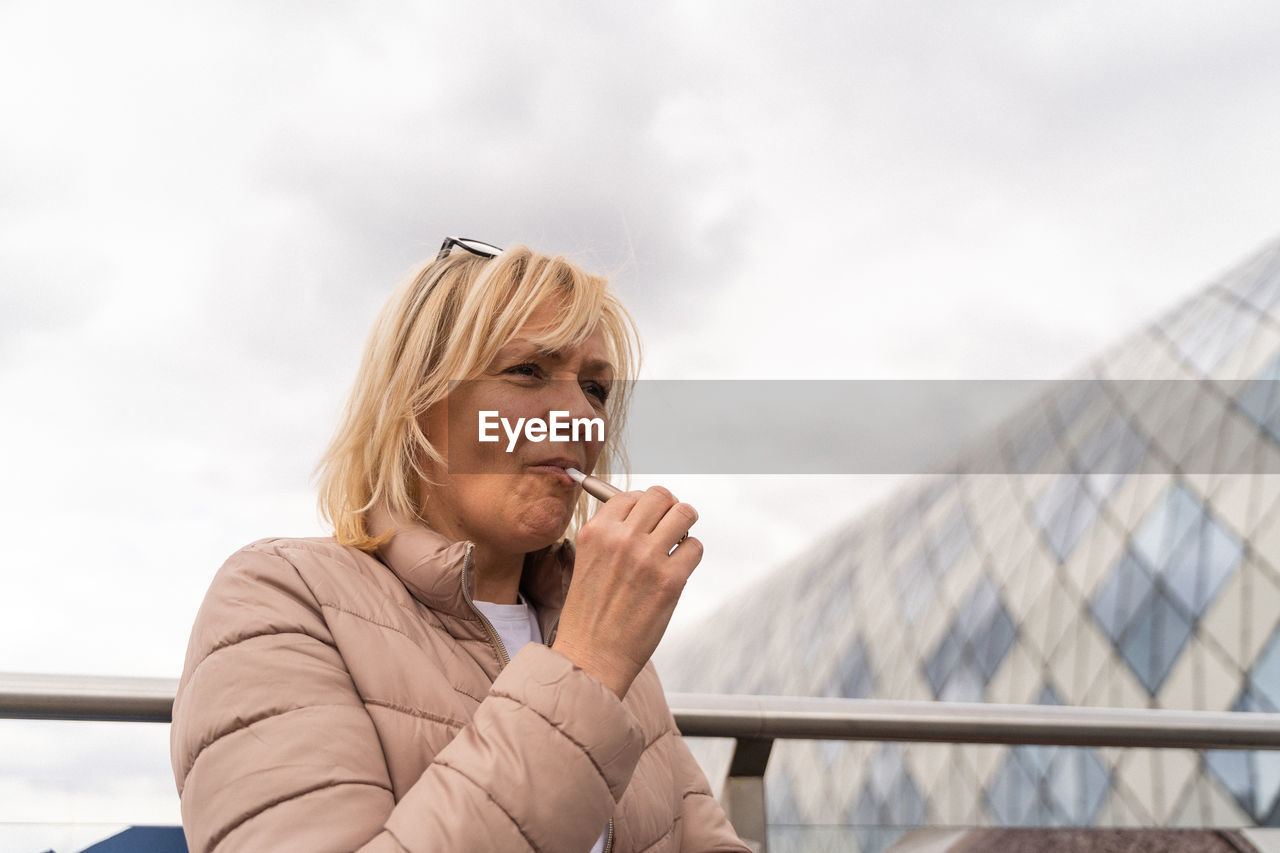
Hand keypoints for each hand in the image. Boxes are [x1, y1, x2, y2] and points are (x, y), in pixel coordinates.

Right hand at [552, 485, 701, 698]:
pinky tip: (678, 569)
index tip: (648, 520)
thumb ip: (611, 534)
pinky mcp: (670, 580)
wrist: (592, 656)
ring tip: (678, 541)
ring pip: (684, 513)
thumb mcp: (587, 561)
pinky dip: (691, 554)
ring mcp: (647, 558)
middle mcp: (621, 538)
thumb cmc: (591, 613)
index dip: (644, 506)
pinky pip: (695, 547)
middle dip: (669, 509)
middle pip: (661, 496)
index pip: (631, 495)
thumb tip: (644, 512)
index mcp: (596, 531)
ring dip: (686, 525)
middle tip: (668, 527)